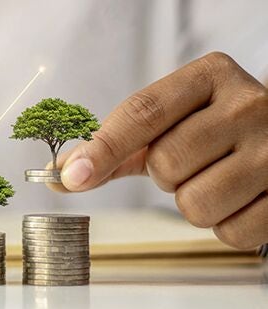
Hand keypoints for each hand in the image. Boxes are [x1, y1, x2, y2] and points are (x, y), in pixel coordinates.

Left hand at [50, 52, 267, 248]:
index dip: (102, 148)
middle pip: (164, 164)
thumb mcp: (171, 123)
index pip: (143, 113)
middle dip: (166, 176)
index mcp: (210, 76)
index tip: (70, 177)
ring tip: (218, 178)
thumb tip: (59, 174)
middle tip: (193, 162)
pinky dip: (226, 225)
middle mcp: (249, 104)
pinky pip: (231, 232)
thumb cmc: (215, 130)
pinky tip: (242, 198)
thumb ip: (116, 146)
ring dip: (194, 202)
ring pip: (194, 204)